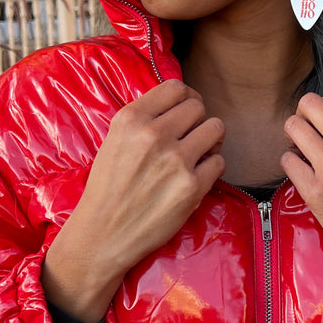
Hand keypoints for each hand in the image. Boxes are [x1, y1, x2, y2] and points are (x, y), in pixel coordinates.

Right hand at [42, 79, 225, 322]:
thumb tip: (181, 103)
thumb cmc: (108, 188)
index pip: (176, 88)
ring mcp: (175, 160)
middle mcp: (153, 134)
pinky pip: (219, 162)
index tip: (186, 112)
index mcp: (131, 119)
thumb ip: (144, 119)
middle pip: (199, 107)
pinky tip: (196, 177)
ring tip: (198, 154)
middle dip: (198, 121)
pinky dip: (212, 168)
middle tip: (191, 138)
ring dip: (210, 141)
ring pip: (216, 129)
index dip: (187, 98)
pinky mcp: (192, 186)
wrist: (103, 234)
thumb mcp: (114, 140)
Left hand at [280, 92, 322, 318]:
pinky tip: (304, 175)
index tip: (322, 123)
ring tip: (303, 153)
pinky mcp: (315, 191)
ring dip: (293, 139)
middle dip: (303, 116)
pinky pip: (287, 161)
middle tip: (306, 133)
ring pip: (293, 127)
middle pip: (309, 104)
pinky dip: (291, 165)